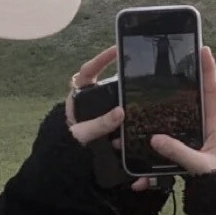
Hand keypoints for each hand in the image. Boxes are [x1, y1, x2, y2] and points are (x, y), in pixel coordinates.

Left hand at [65, 46, 151, 191]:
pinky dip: (133, 119)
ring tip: (146, 92)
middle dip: (122, 77)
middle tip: (138, 68)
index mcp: (79, 96)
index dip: (101, 59)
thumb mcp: (82, 133)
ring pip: (118, 100)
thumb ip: (98, 124)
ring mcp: (102, 112)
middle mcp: (91, 100)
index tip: (115, 50)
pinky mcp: (111, 124)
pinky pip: (124, 118)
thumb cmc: (69, 145)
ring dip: (130, 99)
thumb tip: (120, 112)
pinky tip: (145, 118)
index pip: (89, 71)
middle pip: (108, 83)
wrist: (69, 164)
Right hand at [150, 47, 215, 175]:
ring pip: (175, 130)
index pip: (212, 92)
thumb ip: (179, 152)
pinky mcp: (189, 157)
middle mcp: (207, 131)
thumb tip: (155, 139)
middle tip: (166, 73)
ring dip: (156, 131)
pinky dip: (155, 167)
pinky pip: (170, 155)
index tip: (204, 50)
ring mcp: (197, 143)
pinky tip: (140, 181)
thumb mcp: (202, 166)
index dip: (209, 71)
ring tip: (136, 127)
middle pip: (190, 104)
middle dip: (176, 91)